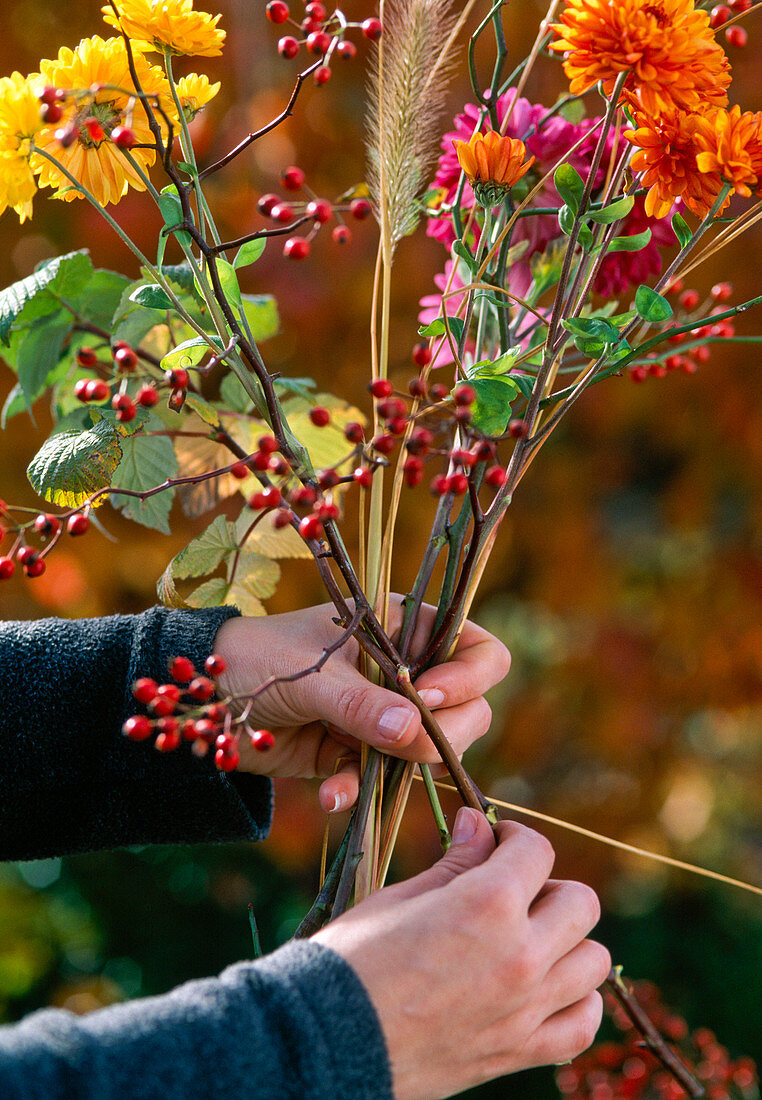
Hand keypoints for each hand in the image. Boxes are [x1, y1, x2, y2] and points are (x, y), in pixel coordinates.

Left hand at [212, 599, 509, 811]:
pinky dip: (359, 790)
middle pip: (469, 708)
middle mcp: (405, 669)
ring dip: (399, 768)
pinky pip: (382, 779)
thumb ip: (361, 704)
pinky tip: (332, 797)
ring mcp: (384, 713)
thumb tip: (417, 731)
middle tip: (400, 743)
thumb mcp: (309, 675)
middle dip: (440, 734)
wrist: (205, 699)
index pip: (478, 650)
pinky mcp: (356, 751)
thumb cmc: (257, 659)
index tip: (427, 697)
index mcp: (404, 627)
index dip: (467, 678)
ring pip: (430, 749)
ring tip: (352, 772)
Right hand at [313, 811, 609, 1099]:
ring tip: (528, 940)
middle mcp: (521, 954)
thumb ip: (454, 863)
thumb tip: (478, 823)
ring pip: (595, 961)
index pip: (537, 850)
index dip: (514, 837)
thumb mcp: (400, 897)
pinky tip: (547, 989)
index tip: (494, 842)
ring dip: (567, 942)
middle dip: (547, 886)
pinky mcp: (520, 1052)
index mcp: (487, 903)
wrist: (330, 1043)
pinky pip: (584, 1024)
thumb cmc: (354, 960)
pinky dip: (577, 1002)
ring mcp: (527, 1008)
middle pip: (580, 902)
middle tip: (511, 892)